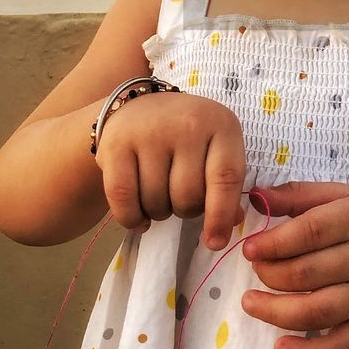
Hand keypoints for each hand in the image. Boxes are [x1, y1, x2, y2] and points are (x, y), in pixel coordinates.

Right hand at [94, 91, 245, 248]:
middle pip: (188, 196)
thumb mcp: (216, 149)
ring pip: (157, 201)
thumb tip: (232, 223)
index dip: (221, 216)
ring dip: (158, 214)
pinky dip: (131, 218)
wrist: (139, 106)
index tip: (215, 243)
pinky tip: (138, 217)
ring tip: (158, 197)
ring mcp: (150, 132)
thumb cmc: (186, 136)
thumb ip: (226, 185)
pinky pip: (123, 198)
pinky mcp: (116, 144)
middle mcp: (187, 124)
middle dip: (185, 211)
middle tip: (178, 200)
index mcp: (221, 125)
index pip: (226, 178)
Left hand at [240, 182, 348, 348]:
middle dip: (270, 274)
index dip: (275, 243)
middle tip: (255, 270)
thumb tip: (256, 198)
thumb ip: (297, 195)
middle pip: (308, 274)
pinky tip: (281, 348)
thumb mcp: (339, 196)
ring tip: (250, 303)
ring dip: (277, 312)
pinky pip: (341, 347)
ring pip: (318, 311)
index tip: (249, 249)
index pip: (311, 232)